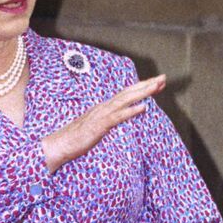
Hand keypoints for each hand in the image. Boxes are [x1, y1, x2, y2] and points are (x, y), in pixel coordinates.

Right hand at [41, 74, 164, 172]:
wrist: (59, 144)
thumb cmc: (76, 138)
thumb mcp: (95, 127)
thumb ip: (107, 121)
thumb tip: (120, 119)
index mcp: (103, 107)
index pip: (125, 94)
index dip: (141, 88)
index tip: (156, 84)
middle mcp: (103, 107)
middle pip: (128, 92)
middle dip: (146, 85)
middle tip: (162, 78)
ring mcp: (101, 115)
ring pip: (125, 100)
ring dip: (142, 93)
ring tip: (156, 87)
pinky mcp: (99, 125)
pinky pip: (118, 117)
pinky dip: (131, 111)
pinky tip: (143, 107)